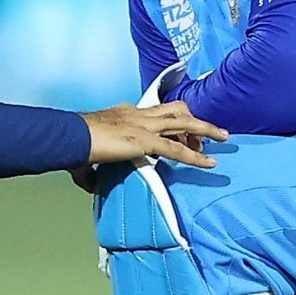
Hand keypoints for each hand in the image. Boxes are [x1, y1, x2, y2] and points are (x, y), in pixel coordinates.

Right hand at [81, 101, 227, 170]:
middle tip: (211, 135)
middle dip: (195, 121)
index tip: (182, 135)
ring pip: (184, 123)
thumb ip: (90, 172)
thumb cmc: (73, 145)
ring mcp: (143, 126)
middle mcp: (139, 115)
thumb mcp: (84, 158)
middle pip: (176, 110)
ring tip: (225, 138)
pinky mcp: (145, 141)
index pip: (157, 113)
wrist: (69, 137)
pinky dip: (196, 157)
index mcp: (126, 113)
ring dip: (207, 130)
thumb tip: (90, 184)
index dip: (173, 123)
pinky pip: (177, 150)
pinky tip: (210, 164)